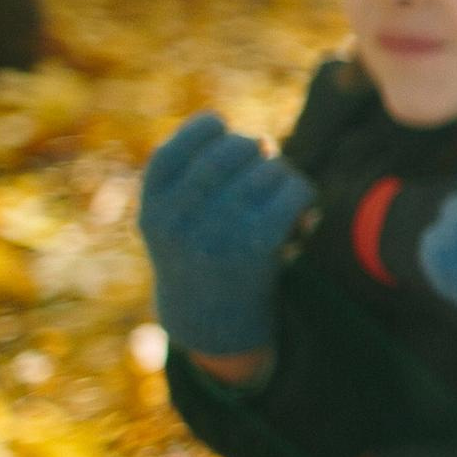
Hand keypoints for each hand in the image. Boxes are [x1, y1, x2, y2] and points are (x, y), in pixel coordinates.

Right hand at [138, 112, 315, 356]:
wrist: (211, 326)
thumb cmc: (201, 257)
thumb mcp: (177, 219)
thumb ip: (202, 175)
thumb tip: (264, 142)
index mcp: (152, 208)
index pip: (180, 145)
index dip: (209, 130)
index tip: (226, 134)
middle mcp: (176, 219)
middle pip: (233, 149)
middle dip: (256, 150)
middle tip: (264, 168)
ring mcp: (214, 232)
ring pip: (269, 168)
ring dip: (283, 175)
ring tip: (280, 197)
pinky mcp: (255, 247)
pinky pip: (293, 192)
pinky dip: (304, 196)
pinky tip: (301, 215)